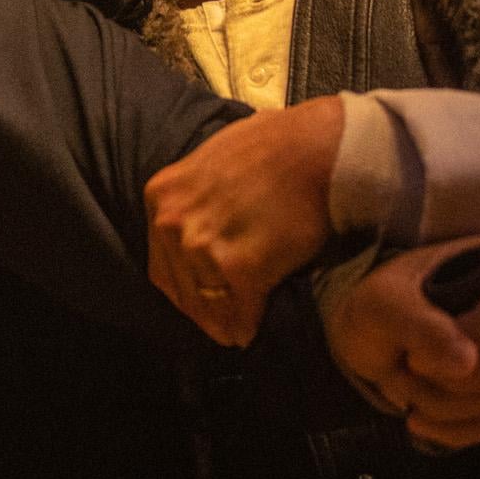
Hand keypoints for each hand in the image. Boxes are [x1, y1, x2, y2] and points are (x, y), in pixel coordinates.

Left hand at [145, 95, 341, 345]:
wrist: (318, 147)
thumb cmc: (276, 145)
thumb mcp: (210, 160)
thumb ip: (195, 196)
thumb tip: (201, 218)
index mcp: (161, 195)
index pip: (161, 262)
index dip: (182, 287)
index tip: (199, 299)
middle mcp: (170, 222)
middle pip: (179, 288)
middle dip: (200, 309)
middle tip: (219, 325)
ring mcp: (201, 245)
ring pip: (205, 305)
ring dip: (221, 322)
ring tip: (233, 332)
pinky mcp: (238, 267)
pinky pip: (238, 312)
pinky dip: (246, 325)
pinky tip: (251, 332)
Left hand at [325, 234, 479, 450]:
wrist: (365, 337)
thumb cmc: (376, 305)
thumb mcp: (381, 304)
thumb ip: (419, 324)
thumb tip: (467, 362)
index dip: (478, 327)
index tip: (424, 340)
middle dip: (452, 377)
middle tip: (407, 364)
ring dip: (441, 402)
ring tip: (402, 379)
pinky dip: (451, 428)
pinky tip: (415, 418)